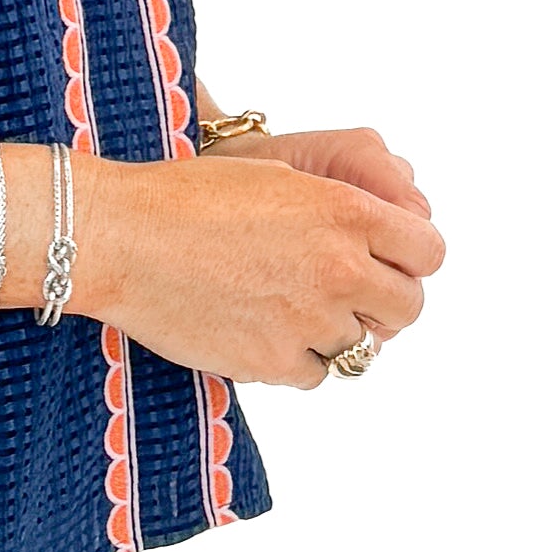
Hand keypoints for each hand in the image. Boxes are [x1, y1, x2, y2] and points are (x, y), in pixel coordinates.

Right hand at [85, 128, 443, 389]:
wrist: (123, 237)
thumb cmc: (190, 197)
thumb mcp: (281, 177)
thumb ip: (341, 210)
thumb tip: (379, 243)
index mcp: (345, 212)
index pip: (428, 252)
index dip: (409, 260)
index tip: (387, 264)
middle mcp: (338, 267)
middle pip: (408, 307)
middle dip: (384, 303)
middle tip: (349, 298)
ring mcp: (309, 320)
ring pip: (361, 345)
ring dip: (333, 332)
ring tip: (285, 308)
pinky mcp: (275, 362)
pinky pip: (316, 375)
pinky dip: (296, 359)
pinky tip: (260, 331)